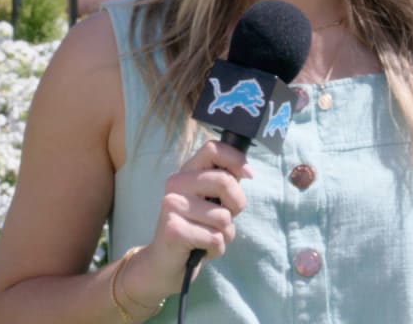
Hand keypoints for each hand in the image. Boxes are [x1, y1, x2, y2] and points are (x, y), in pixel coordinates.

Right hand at [123, 140, 252, 300]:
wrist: (164, 264)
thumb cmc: (195, 230)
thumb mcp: (211, 202)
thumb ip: (224, 184)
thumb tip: (247, 171)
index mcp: (186, 172)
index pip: (213, 148)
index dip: (236, 159)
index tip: (248, 174)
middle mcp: (175, 184)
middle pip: (224, 181)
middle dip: (237, 204)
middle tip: (225, 219)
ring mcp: (172, 206)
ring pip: (223, 217)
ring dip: (225, 234)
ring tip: (208, 237)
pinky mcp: (174, 230)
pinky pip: (215, 239)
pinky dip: (215, 250)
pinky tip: (200, 250)